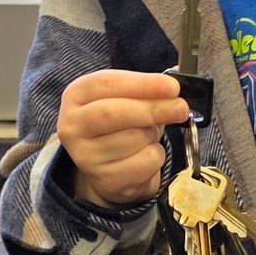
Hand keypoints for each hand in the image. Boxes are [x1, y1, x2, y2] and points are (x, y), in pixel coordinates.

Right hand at [59, 69, 191, 208]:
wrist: (108, 167)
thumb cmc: (121, 124)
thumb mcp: (129, 98)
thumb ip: (149, 86)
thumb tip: (181, 75)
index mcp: (77, 95)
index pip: (107, 84)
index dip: (143, 84)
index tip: (172, 87)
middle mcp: (74, 125)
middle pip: (116, 113)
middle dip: (153, 109)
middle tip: (180, 108)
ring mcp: (86, 156)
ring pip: (134, 138)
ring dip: (153, 134)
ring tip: (147, 135)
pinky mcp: (105, 179)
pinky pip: (144, 162)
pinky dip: (156, 156)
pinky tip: (145, 154)